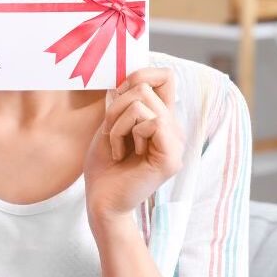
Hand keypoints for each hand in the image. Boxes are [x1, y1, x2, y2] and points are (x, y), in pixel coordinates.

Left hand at [83, 67, 184, 222]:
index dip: (140, 75)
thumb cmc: (104, 165)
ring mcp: (175, 143)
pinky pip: (150, 122)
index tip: (117, 96)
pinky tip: (123, 155)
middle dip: (116, 106)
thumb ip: (124, 101)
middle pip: (146, 86)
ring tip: (118, 147)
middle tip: (111, 133)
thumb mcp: (111, 123)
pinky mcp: (170, 157)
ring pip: (143, 102)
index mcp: (163, 120)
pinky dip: (124, 133)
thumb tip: (129, 75)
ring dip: (117, 123)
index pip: (165, 77)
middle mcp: (174, 129)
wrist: (101, 201)